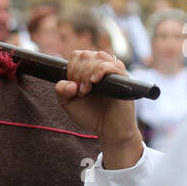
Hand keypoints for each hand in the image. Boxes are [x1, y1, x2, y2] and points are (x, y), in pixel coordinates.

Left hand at [56, 50, 143, 168]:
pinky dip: (101, 70)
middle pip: (86, 55)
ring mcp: (113, 72)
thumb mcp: (69, 104)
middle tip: (80, 92)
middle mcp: (102, 68)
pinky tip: (94, 81)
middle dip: (78, 73)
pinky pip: (114, 65)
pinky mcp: (124, 79)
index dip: (71, 69)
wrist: (109, 130)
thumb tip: (69, 83)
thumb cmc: (91, 116)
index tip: (73, 87)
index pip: (77, 55)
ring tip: (86, 91)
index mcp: (89, 70)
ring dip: (87, 72)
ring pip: (98, 57)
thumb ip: (61, 91)